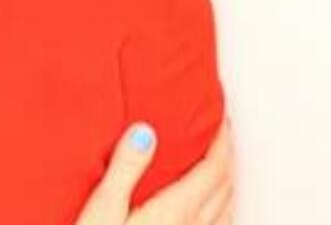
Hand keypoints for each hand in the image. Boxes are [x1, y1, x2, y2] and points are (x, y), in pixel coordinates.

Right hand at [73, 117, 235, 224]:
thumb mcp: (102, 210)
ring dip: (227, 182)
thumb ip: (125, 169)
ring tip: (218, 165)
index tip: (221, 118)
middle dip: (227, 156)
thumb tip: (145, 131)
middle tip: (221, 133)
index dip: (222, 140)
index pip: (213, 168)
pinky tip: (212, 213)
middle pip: (224, 186)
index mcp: (175, 211)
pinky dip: (222, 210)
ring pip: (226, 210)